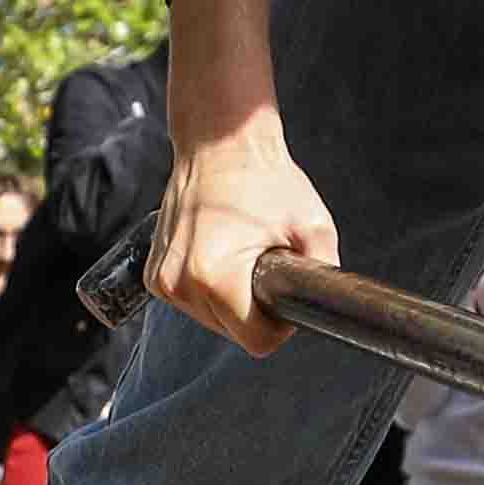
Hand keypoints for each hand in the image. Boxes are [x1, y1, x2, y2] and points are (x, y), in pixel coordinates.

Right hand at [147, 109, 340, 350]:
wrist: (220, 143)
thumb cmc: (266, 180)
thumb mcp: (314, 227)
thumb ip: (323, 276)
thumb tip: (330, 309)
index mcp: (214, 277)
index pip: (256, 341)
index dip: (278, 323)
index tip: (281, 289)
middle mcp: (179, 284)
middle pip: (232, 332)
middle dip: (253, 307)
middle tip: (261, 260)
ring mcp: (161, 280)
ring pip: (211, 319)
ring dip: (230, 297)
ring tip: (239, 250)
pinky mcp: (153, 274)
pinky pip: (191, 300)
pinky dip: (208, 286)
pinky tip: (218, 250)